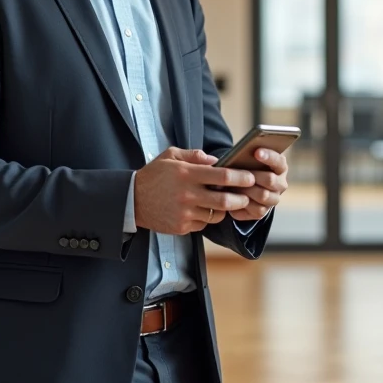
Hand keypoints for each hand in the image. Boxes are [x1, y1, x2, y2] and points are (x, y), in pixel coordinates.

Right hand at [133, 147, 254, 234]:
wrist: (132, 200)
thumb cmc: (154, 175)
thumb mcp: (171, 156)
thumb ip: (195, 155)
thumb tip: (216, 160)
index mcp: (187, 174)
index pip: (222, 175)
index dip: (240, 177)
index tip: (250, 177)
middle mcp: (187, 195)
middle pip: (225, 200)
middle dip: (241, 198)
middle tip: (247, 195)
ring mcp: (185, 213)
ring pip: (216, 215)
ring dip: (225, 210)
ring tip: (227, 203)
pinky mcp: (181, 227)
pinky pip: (203, 224)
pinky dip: (207, 218)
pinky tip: (204, 210)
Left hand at [229, 148, 287, 222]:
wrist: (242, 186)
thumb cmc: (246, 167)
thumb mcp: (249, 159)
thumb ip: (249, 155)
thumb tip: (240, 153)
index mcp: (280, 167)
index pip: (279, 161)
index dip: (269, 156)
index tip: (256, 152)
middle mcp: (280, 184)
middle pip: (270, 180)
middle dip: (253, 175)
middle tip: (237, 173)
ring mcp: (273, 199)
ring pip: (263, 196)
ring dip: (246, 190)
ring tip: (231, 185)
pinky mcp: (263, 212)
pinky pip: (256, 210)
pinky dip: (242, 203)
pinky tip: (232, 198)